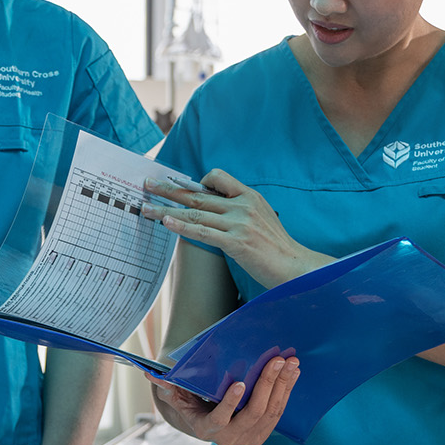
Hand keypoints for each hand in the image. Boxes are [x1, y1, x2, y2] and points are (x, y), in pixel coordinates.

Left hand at [142, 170, 328, 287]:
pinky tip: (167, 223)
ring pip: (195, 212)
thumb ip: (240, 211)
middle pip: (198, 194)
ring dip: (167, 209)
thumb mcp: (262, 220)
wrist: (297, 268)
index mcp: (250, 196)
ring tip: (147, 208)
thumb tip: (216, 211)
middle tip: (148, 184)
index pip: (218, 177)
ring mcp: (239, 223)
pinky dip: (182, 226)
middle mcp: (243, 205)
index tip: (178, 186)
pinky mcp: (236, 242)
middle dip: (169, 189)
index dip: (195, 181)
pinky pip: (202, 232)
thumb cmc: (278, 249)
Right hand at [148, 356, 300, 444]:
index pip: (220, 418)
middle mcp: (230, 439)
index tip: (240, 383)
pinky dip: (286, 392)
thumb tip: (152, 375)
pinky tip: (293, 373)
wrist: (208, 426)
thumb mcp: (178, 398)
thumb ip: (168, 387)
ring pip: (270, 413)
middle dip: (267, 385)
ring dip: (283, 386)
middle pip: (253, 413)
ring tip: (290, 363)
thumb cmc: (192, 406)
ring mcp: (249, 438)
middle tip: (277, 361)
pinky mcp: (263, 434)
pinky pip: (278, 413)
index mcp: (208, 430)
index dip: (230, 402)